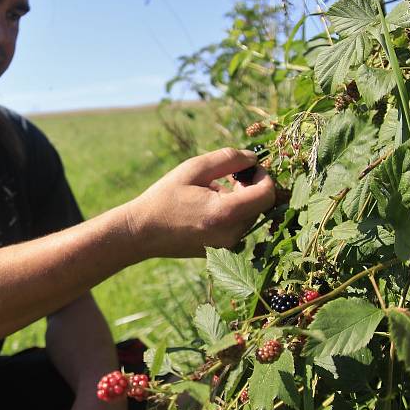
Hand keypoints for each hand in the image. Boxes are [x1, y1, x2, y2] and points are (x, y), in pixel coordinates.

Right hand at [125, 147, 275, 257]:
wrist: (142, 233)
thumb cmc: (165, 197)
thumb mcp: (193, 169)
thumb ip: (228, 159)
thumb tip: (253, 158)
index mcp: (225, 213)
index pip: (267, 194)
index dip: (264, 176)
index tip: (250, 166)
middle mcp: (231, 234)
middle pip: (259, 204)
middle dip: (249, 186)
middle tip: (226, 175)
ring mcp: (228, 246)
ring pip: (249, 215)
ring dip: (239, 199)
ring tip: (209, 192)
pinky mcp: (223, 251)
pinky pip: (238, 226)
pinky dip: (231, 212)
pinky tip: (206, 207)